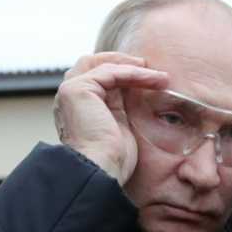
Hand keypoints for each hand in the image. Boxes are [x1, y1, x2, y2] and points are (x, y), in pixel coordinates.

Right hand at [52, 52, 167, 183]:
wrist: (102, 169)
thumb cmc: (114, 158)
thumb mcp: (120, 126)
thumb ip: (121, 107)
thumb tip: (139, 91)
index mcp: (79, 106)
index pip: (97, 77)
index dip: (122, 72)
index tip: (148, 77)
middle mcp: (70, 96)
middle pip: (94, 64)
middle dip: (124, 63)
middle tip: (150, 69)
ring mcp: (71, 91)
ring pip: (104, 66)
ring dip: (135, 68)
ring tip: (161, 77)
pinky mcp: (78, 89)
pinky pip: (110, 72)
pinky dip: (133, 73)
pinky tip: (153, 79)